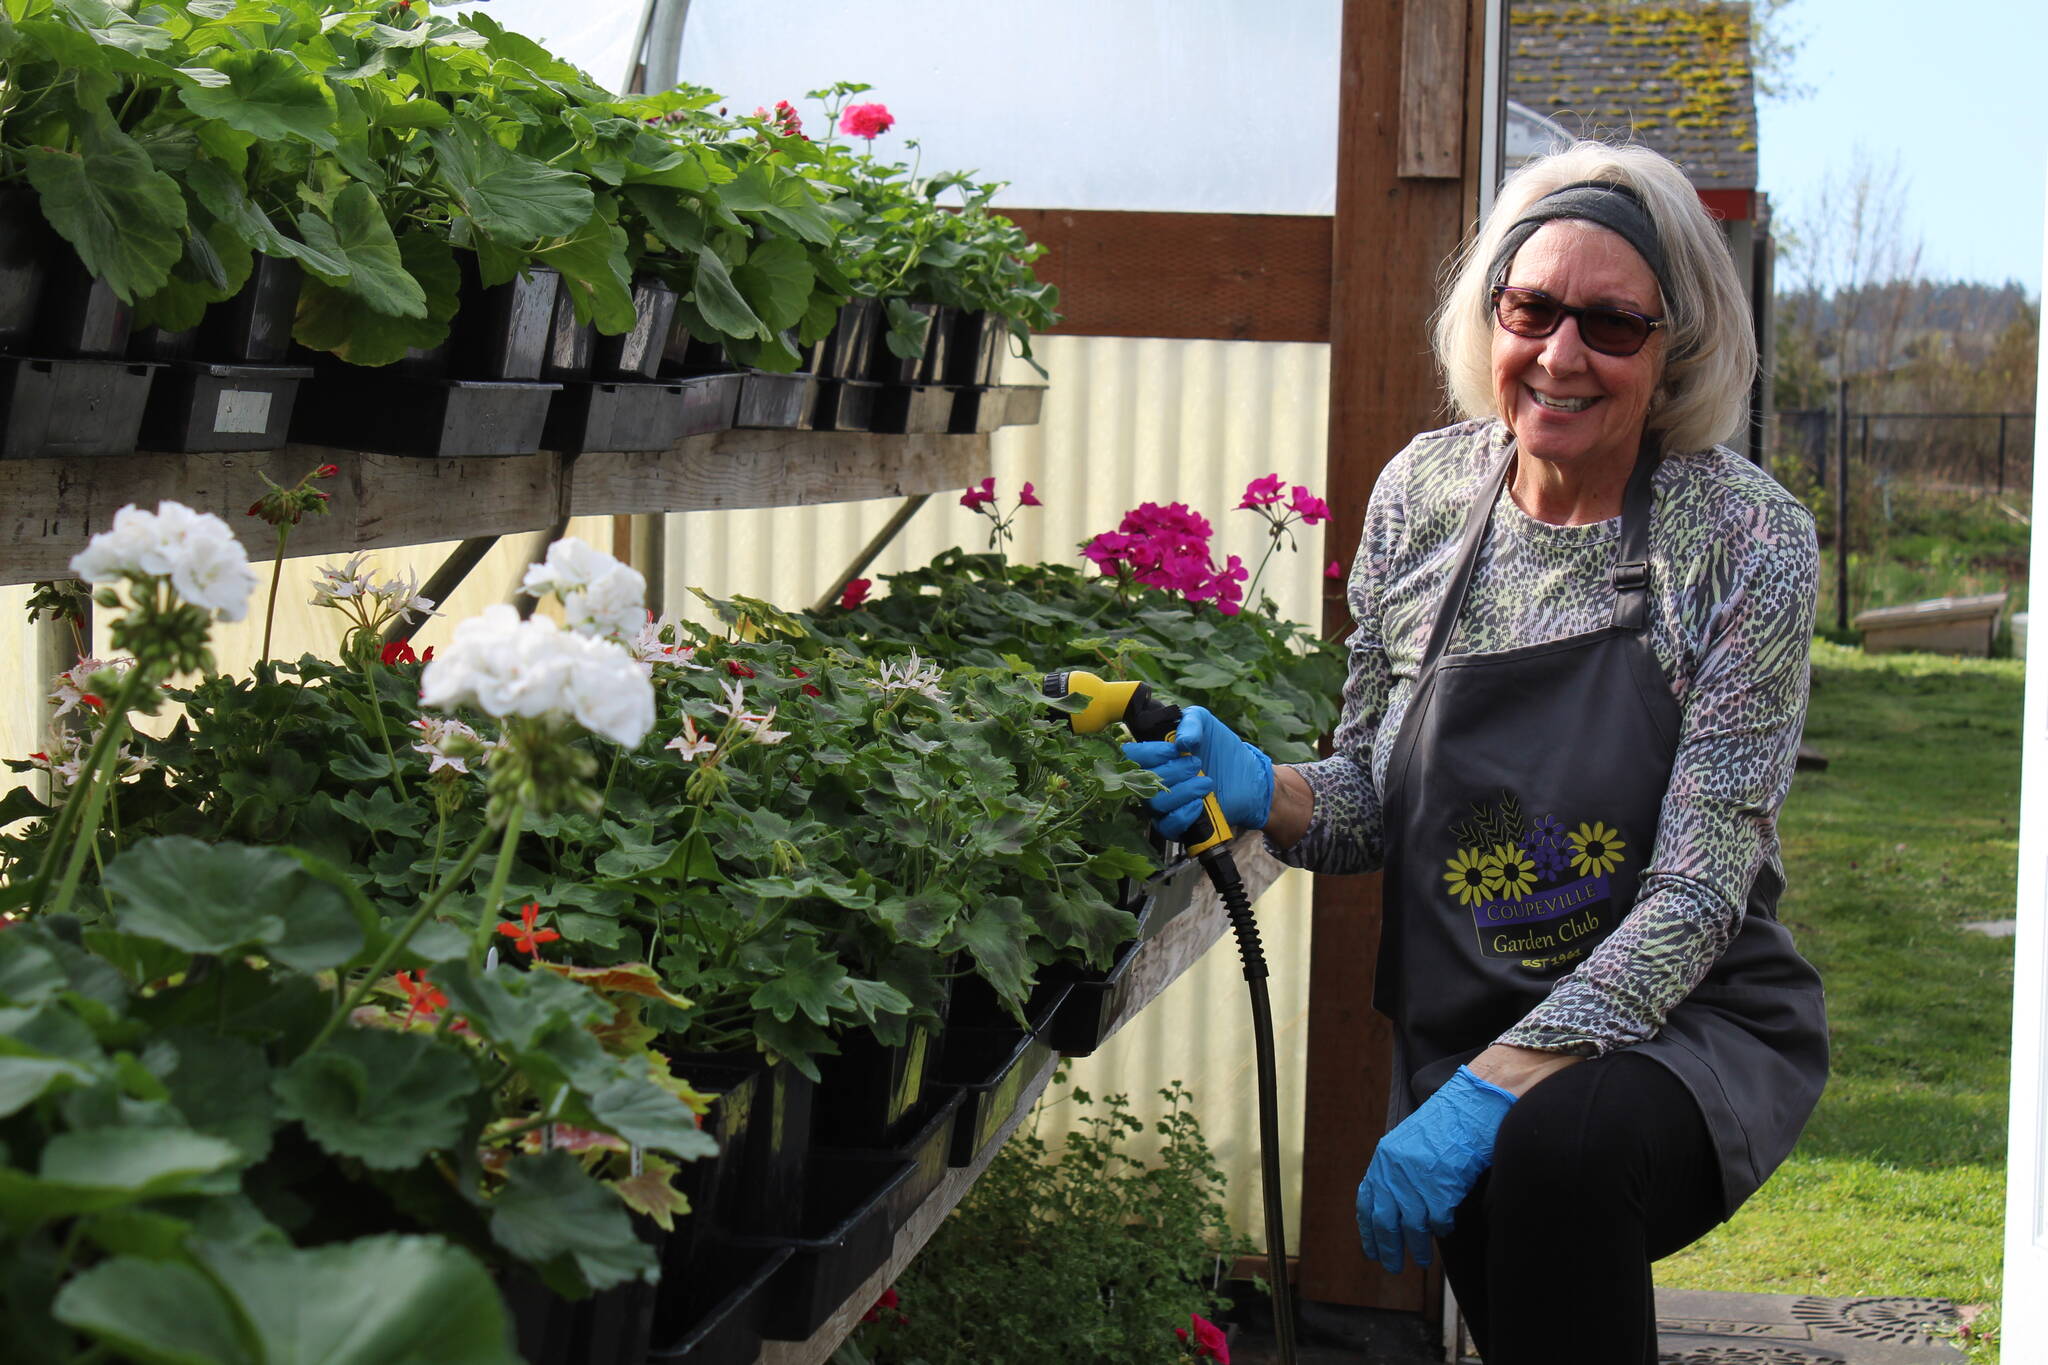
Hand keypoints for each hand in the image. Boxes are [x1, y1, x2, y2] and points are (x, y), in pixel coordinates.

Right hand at [1120, 706, 1274, 839]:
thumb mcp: (1205, 723)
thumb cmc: (1220, 747)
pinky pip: (1167, 825)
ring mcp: (1162, 804)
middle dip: (1174, 771)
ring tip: (1205, 782)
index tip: (1174, 750)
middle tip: (1197, 763)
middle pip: (1144, 781)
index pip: (1130, 756)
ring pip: (1156, 804)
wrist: (1246, 776)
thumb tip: (1180, 742)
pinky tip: (1199, 803)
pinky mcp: (1176, 824)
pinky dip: (1184, 814)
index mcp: (1152, 756)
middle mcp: (1151, 780)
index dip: (1149, 754)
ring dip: (1183, 791)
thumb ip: (1191, 722)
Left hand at [1354, 1066, 1516, 1273]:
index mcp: (1383, 1159)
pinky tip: (1445, 1230)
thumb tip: (1393, 1210)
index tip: (1371, 1249)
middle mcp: (1394, 1170)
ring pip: (1412, 1226)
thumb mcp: (1409, 1144)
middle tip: (1392, 1266)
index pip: (1367, 1201)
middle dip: (1388, 1247)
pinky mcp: (1440, 1187)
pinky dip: (1442, 1228)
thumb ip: (1397, 1172)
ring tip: (1422, 1260)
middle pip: (1385, 1221)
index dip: (1368, 1229)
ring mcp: (1416, 1179)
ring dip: (1417, 1247)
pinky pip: (1438, 1220)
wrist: (1470, 1107)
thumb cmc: (1446, 1125)